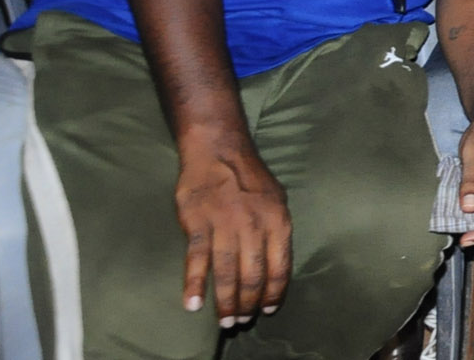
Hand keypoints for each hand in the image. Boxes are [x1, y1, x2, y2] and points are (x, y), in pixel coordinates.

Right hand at [173, 145, 290, 325]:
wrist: (219, 151)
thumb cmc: (250, 178)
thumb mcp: (277, 199)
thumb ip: (276, 231)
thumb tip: (278, 266)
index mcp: (277, 221)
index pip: (280, 266)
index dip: (274, 292)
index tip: (267, 310)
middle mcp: (254, 226)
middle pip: (253, 275)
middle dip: (248, 304)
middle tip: (241, 322)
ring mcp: (225, 225)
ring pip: (227, 273)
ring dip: (226, 302)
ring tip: (225, 322)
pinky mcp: (198, 224)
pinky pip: (196, 260)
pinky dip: (194, 285)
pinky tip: (193, 305)